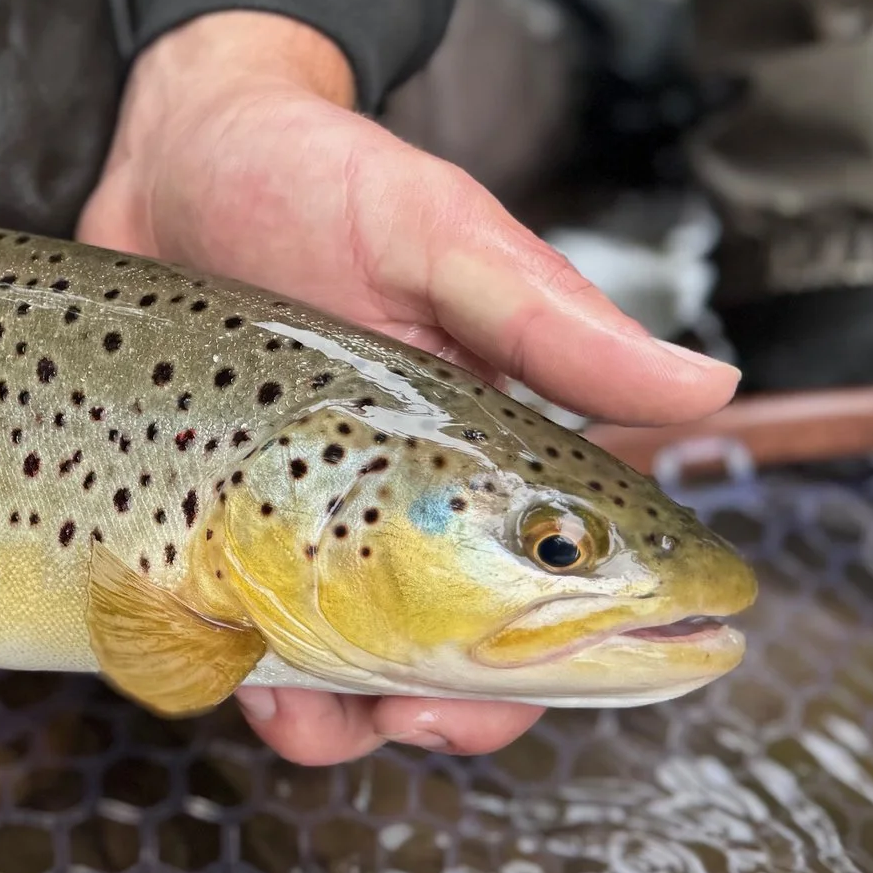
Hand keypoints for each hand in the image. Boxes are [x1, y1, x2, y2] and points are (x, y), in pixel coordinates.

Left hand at [78, 9, 738, 765]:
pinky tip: (216, 661)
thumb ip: (550, 320)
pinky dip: (230, 678)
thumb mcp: (437, 236)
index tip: (539, 685)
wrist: (163, 151)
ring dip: (331, 720)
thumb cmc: (315, 176)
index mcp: (486, 452)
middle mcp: (402, 506)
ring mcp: (301, 526)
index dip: (565, 666)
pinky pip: (230, 644)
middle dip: (441, 716)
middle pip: (458, 666)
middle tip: (408, 716)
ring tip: (292, 700)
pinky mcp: (206, 528)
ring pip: (343, 678)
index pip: (562, 590)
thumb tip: (710, 382)